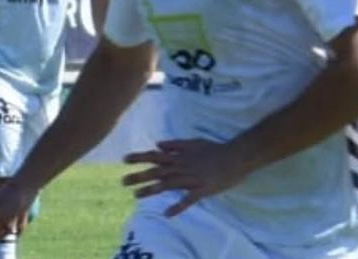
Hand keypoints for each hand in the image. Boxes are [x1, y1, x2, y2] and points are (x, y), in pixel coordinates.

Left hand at [122, 139, 249, 216]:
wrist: (235, 157)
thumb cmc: (213, 149)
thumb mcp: (192, 142)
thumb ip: (174, 144)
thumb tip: (156, 144)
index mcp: (178, 156)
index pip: (155, 156)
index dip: (140, 157)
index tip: (124, 160)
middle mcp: (181, 167)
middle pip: (156, 171)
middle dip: (139, 176)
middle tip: (122, 181)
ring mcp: (191, 178)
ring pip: (167, 184)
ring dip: (151, 190)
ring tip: (136, 195)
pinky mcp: (202, 189)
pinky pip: (188, 200)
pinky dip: (177, 206)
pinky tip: (166, 214)